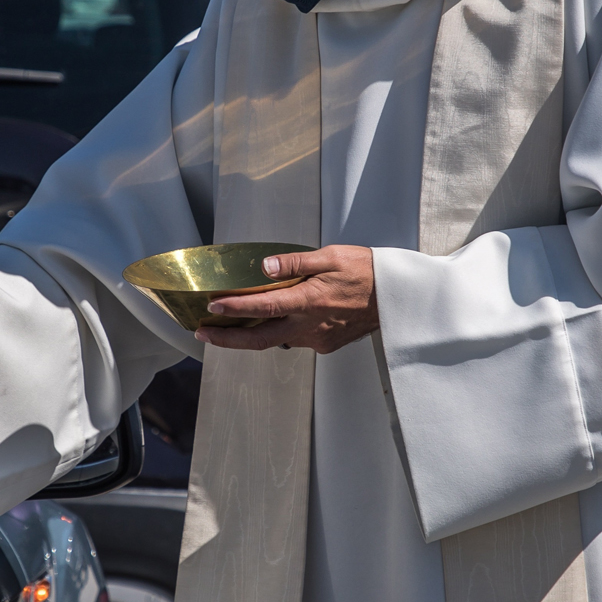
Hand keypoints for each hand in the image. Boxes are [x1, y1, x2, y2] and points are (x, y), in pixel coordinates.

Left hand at [197, 245, 378, 354]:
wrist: (398, 298)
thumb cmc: (366, 271)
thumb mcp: (331, 256)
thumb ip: (294, 262)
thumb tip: (264, 267)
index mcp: (308, 301)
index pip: (262, 308)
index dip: (234, 310)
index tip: (212, 309)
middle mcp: (310, 325)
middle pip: (259, 340)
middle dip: (227, 339)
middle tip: (203, 334)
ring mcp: (318, 339)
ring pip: (277, 340)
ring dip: (250, 336)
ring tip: (228, 328)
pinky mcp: (326, 345)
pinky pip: (296, 340)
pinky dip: (279, 332)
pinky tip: (272, 322)